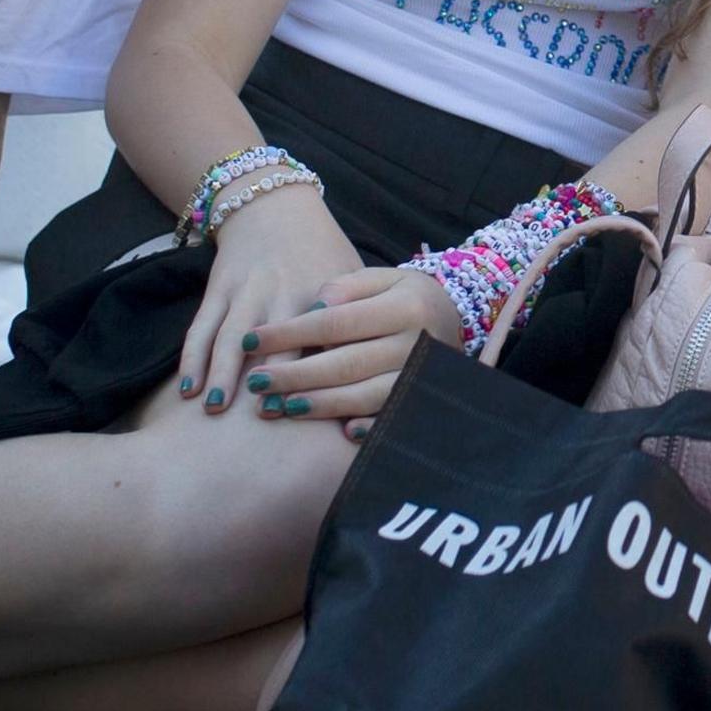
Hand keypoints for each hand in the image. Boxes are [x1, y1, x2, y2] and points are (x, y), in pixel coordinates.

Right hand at [176, 184, 362, 415]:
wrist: (274, 206)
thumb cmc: (322, 253)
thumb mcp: (349, 276)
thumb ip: (357, 321)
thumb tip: (372, 375)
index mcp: (321, 294)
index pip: (322, 341)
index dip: (316, 374)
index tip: (310, 408)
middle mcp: (283, 293)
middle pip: (276, 343)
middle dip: (269, 379)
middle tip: (262, 418)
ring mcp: (247, 291)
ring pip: (231, 337)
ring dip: (223, 374)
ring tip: (216, 410)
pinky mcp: (218, 288)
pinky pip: (202, 327)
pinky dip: (192, 358)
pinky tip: (188, 389)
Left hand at [240, 267, 465, 431]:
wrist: (458, 320)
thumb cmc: (405, 297)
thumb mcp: (383, 278)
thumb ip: (346, 287)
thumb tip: (314, 307)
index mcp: (404, 306)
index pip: (335, 322)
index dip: (290, 333)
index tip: (252, 341)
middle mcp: (416, 343)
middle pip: (345, 363)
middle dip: (295, 375)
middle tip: (255, 383)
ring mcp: (423, 376)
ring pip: (365, 395)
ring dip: (320, 404)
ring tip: (280, 406)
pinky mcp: (425, 401)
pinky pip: (393, 417)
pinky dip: (369, 425)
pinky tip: (340, 431)